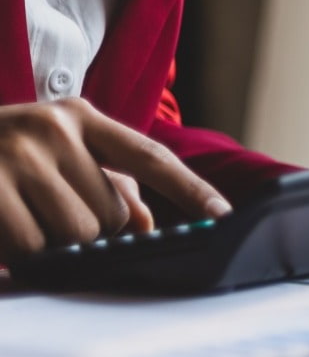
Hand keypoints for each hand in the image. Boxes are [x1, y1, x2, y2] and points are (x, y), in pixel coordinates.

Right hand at [0, 98, 231, 259]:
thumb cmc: (2, 155)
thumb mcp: (56, 152)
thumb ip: (109, 184)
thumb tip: (147, 225)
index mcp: (79, 116)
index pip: (147, 155)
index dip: (189, 187)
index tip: (222, 214)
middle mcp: (50, 127)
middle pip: (108, 214)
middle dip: (86, 230)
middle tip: (47, 212)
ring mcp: (14, 154)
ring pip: (72, 236)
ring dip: (52, 245)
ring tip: (23, 219)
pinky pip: (29, 249)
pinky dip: (22, 255)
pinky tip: (7, 232)